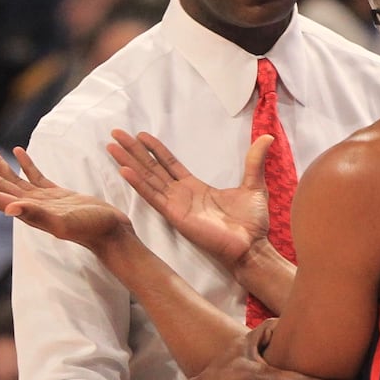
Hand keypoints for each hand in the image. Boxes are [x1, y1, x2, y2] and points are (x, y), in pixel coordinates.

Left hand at [0, 143, 132, 250]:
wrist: (112, 232)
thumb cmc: (90, 228)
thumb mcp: (63, 221)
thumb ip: (37, 214)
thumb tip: (8, 209)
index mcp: (27, 212)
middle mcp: (30, 207)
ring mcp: (43, 200)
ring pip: (13, 179)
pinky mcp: (57, 194)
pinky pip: (34, 176)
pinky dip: (25, 163)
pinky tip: (18, 151)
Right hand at [109, 129, 270, 266]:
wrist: (252, 246)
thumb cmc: (251, 222)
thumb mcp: (254, 184)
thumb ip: (254, 161)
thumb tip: (267, 138)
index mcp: (195, 188)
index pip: (169, 164)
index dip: (154, 149)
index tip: (140, 135)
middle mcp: (181, 195)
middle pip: (151, 168)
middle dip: (133, 151)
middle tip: (116, 134)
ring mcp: (175, 205)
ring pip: (147, 178)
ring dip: (129, 162)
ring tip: (112, 146)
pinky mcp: (175, 215)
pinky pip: (153, 196)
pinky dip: (138, 183)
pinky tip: (125, 169)